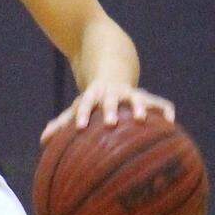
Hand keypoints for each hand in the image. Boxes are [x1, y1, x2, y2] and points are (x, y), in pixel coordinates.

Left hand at [41, 81, 174, 142]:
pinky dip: (165, 109)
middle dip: (109, 109)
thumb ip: (61, 124)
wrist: (112, 72)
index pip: (84, 105)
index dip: (82, 115)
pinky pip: (159, 102)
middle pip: (110, 100)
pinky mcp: (146, 96)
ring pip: (136, 97)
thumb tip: (43, 141)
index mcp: (93, 97)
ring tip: (141, 119)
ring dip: (138, 106)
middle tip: (109, 123)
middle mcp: (112, 93)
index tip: (78, 127)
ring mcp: (130, 93)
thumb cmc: (92, 100)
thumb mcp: (77, 108)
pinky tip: (170, 121)